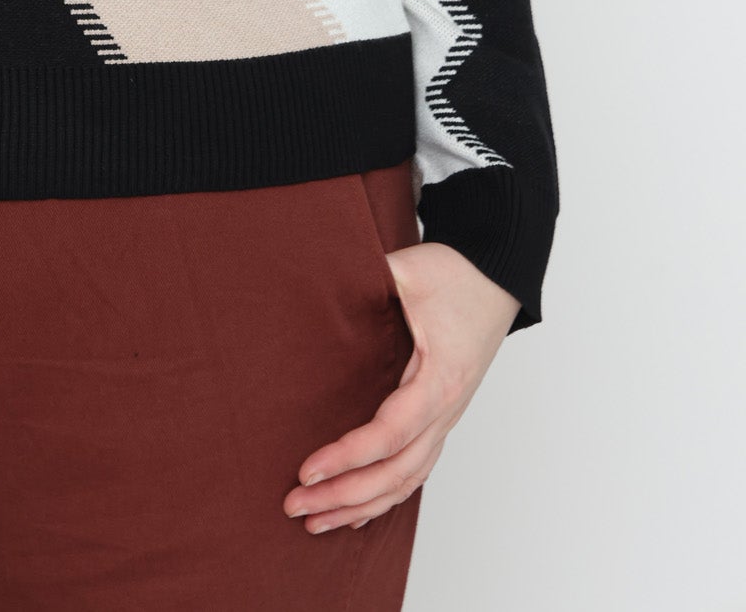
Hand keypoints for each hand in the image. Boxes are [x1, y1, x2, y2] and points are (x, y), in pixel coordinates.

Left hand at [284, 241, 520, 532]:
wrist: (495, 279)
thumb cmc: (456, 275)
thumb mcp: (410, 269)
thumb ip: (369, 277)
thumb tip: (321, 274)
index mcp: (440, 380)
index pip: (389, 434)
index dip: (347, 456)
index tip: (307, 470)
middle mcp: (446, 411)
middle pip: (395, 473)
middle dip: (344, 495)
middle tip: (295, 505)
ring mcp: (446, 419)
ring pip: (406, 481)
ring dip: (361, 505)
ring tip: (316, 522)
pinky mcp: (441, 417)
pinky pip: (415, 471)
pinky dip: (385, 497)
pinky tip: (356, 512)